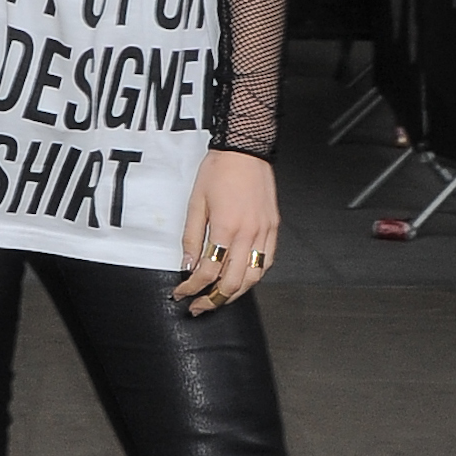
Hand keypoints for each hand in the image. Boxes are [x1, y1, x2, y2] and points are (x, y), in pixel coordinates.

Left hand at [171, 150, 278, 314]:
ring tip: (219, 298)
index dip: (192, 288)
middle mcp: (248, 234)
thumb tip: (187, 264)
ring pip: (253, 278)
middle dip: (213, 300)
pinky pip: (267, 262)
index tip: (182, 293)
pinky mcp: (273, 228)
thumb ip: (192, 236)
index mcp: (225, 227)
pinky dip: (254, 277)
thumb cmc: (219, 170)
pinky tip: (242, 279)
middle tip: (198, 306)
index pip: (208, 271)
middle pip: (232, 283)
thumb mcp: (196, 202)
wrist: (245, 149)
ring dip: (235, 294)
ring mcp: (264, 232)